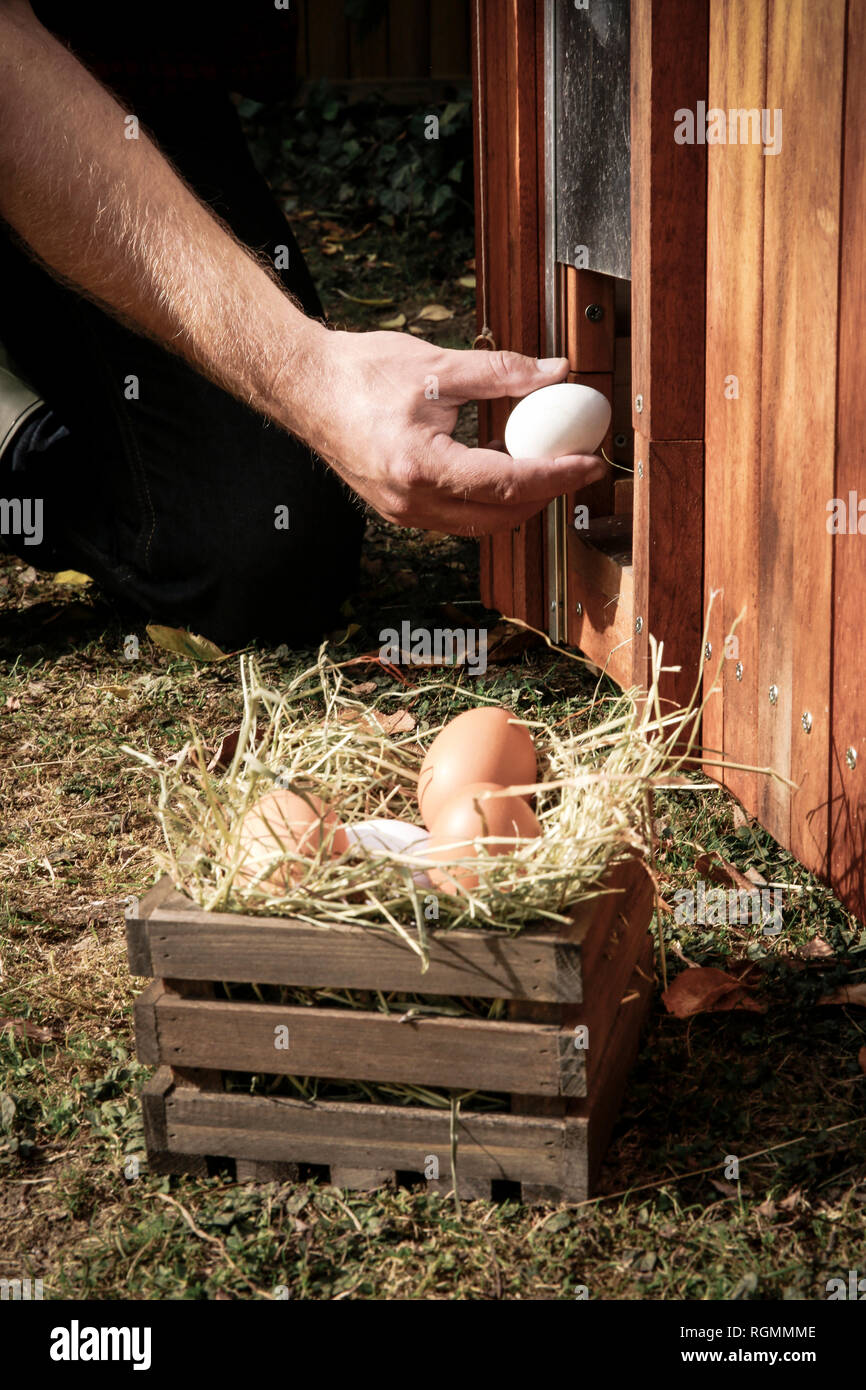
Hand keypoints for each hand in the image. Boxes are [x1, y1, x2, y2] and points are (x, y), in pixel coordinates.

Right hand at [290, 325, 607, 534]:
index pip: (507, 483)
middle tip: (577, 464)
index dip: (557, 475)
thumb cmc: (359, 374)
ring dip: (519, 499)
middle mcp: (412, 501)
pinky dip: (489, 497)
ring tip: (545, 461)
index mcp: (420, 466)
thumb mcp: (438, 365)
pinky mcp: (402, 510)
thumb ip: (502, 372)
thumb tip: (555, 373)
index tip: (589, 463)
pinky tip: (503, 463)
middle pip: (501, 516)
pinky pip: (459, 516)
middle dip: (546, 494)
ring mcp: (405, 512)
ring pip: (482, 523)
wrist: (305, 387)